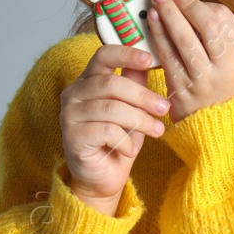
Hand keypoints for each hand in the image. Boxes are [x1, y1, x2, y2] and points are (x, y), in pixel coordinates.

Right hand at [60, 44, 170, 215]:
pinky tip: (129, 150)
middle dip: (143, 96)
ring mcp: (69, 115)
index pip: (103, 56)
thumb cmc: (118, 141)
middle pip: (111, 84)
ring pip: (111, 108)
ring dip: (140, 120)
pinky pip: (105, 131)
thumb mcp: (133, 109)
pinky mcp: (71, 137)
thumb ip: (136, 83)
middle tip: (164, 108)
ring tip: (157, 130)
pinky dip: (124, 141)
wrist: (102, 179)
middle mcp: (73, 94)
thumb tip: (151, 57)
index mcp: (87, 80)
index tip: (150, 59)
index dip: (127, 54)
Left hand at [144, 0, 233, 122]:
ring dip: (167, 17)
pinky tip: (152, 22)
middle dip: (183, 6)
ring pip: (183, 41)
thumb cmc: (224, 79)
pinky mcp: (181, 90)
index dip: (197, 4)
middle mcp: (224, 68)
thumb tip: (190, 2)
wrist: (220, 121)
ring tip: (156, 2)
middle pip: (205, 28)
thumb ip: (219, 29)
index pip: (221, 21)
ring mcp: (202, 80)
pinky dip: (158, 36)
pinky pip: (167, 57)